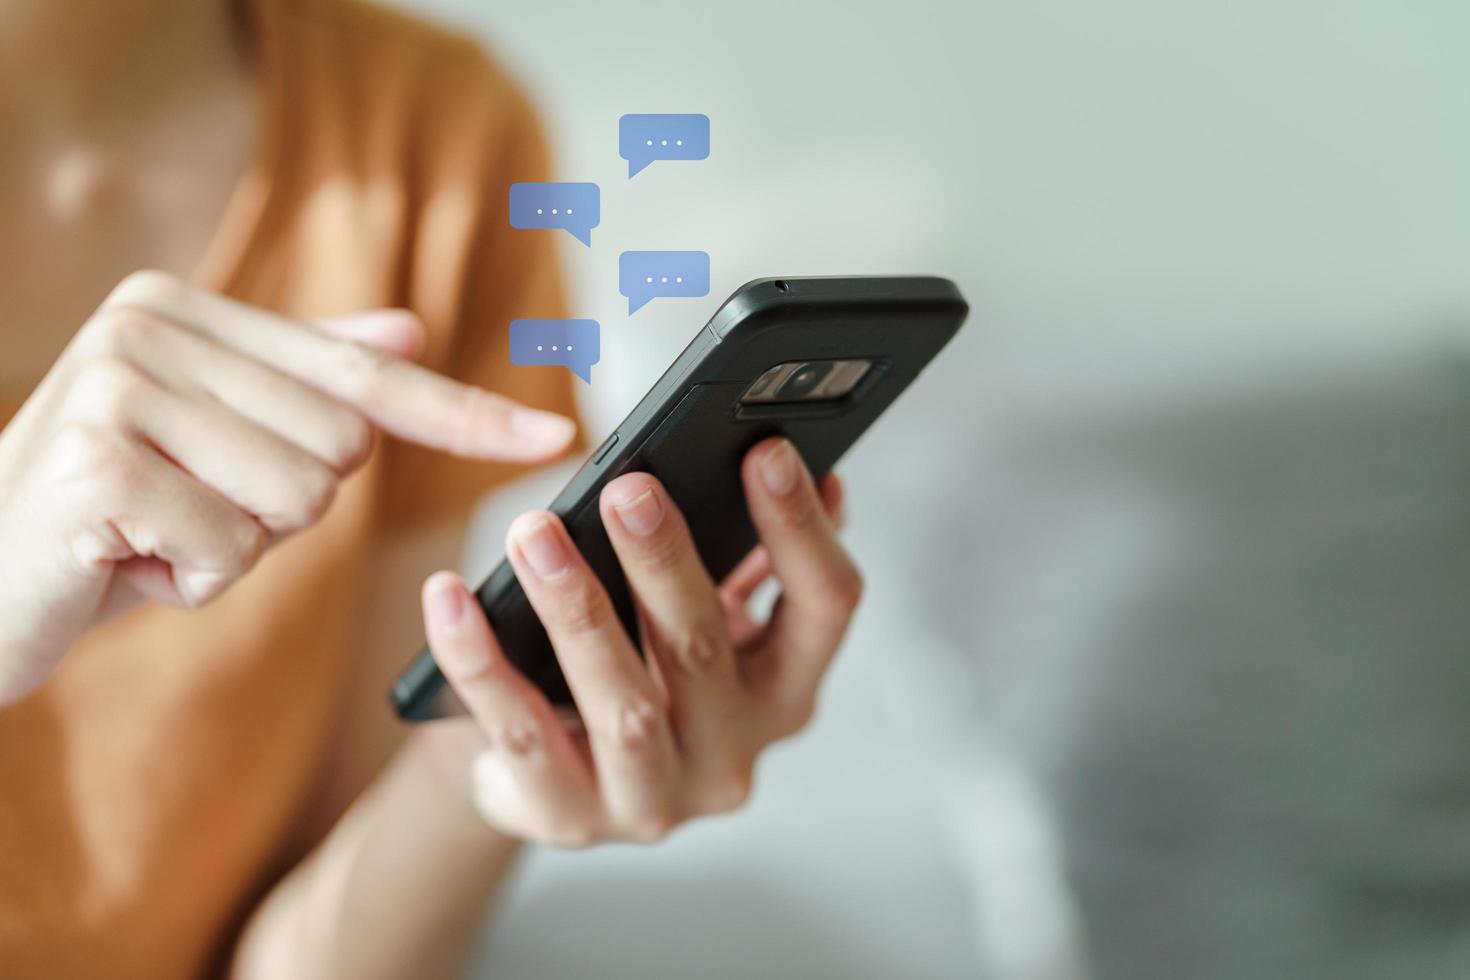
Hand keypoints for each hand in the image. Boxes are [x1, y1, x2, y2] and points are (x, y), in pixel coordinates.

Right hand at [0, 271, 574, 704]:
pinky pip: (227, 550)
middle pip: (338, 450)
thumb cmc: (110, 510)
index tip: (557, 439)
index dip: (468, 415)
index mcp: (188, 311)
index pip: (367, 376)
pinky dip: (188, 583)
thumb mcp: (215, 439)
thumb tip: (410, 326)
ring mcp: (114, 389)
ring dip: (233, 547)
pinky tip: (122, 561)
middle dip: (276, 509)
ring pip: (293, 503)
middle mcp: (149, 328)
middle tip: (185, 507)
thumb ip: (307, 379)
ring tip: (152, 532)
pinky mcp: (96, 466)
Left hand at [422, 437, 859, 845]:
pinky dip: (479, 662)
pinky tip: (449, 598)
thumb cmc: (643, 667)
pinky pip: (519, 734)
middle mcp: (734, 754)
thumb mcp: (710, 612)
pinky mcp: (570, 820)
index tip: (767, 450)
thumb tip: (790, 458)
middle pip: (706, 651)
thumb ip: (749, 550)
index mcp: (785, 689)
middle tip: (628, 487)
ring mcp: (655, 800)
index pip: (824, 606)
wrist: (557, 772)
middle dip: (664, 562)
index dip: (801, 528)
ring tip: (534, 533)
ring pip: (620, 703)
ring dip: (575, 609)